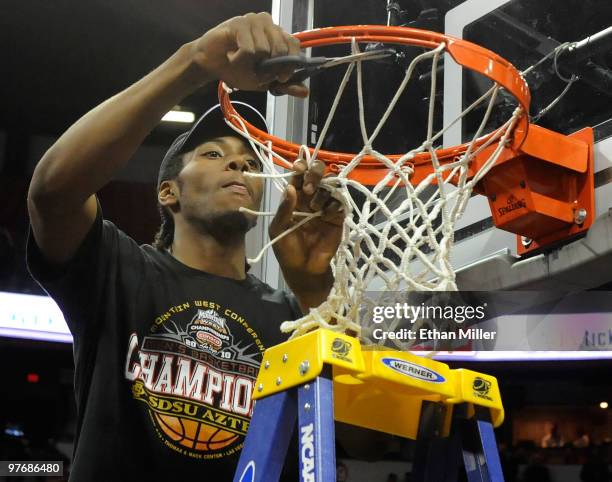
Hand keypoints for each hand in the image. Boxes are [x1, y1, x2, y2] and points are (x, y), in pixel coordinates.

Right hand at [190, 12, 308, 97]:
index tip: (282, 78)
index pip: (294, 45)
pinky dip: (240, 60)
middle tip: (254, 70)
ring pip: (264, 50)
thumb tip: (305, 92)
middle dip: (268, 68)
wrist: (211, 64)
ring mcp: (254, 21)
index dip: (291, 64)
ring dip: (251, 65)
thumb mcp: (264, 82)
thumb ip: (284, 85)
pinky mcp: (240, 23)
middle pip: (281, 48)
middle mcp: (268, 25)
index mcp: (277, 36)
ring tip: (240, 60)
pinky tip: (232, 56)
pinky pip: (249, 49)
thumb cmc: (237, 69)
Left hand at [269, 159, 344, 308]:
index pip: (298, 177)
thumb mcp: (278, 229)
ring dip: (322, 191)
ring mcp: (325, 207)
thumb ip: (284, 209)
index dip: (300, 167)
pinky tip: (326, 214)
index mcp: (294, 199)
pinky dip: (334, 204)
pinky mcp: (338, 218)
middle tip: (308, 187)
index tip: (299, 167)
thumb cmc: (287, 250)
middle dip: (314, 173)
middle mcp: (311, 199)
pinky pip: (340, 203)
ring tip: (314, 207)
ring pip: (330, 186)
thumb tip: (290, 187)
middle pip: (317, 175)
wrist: (304, 271)